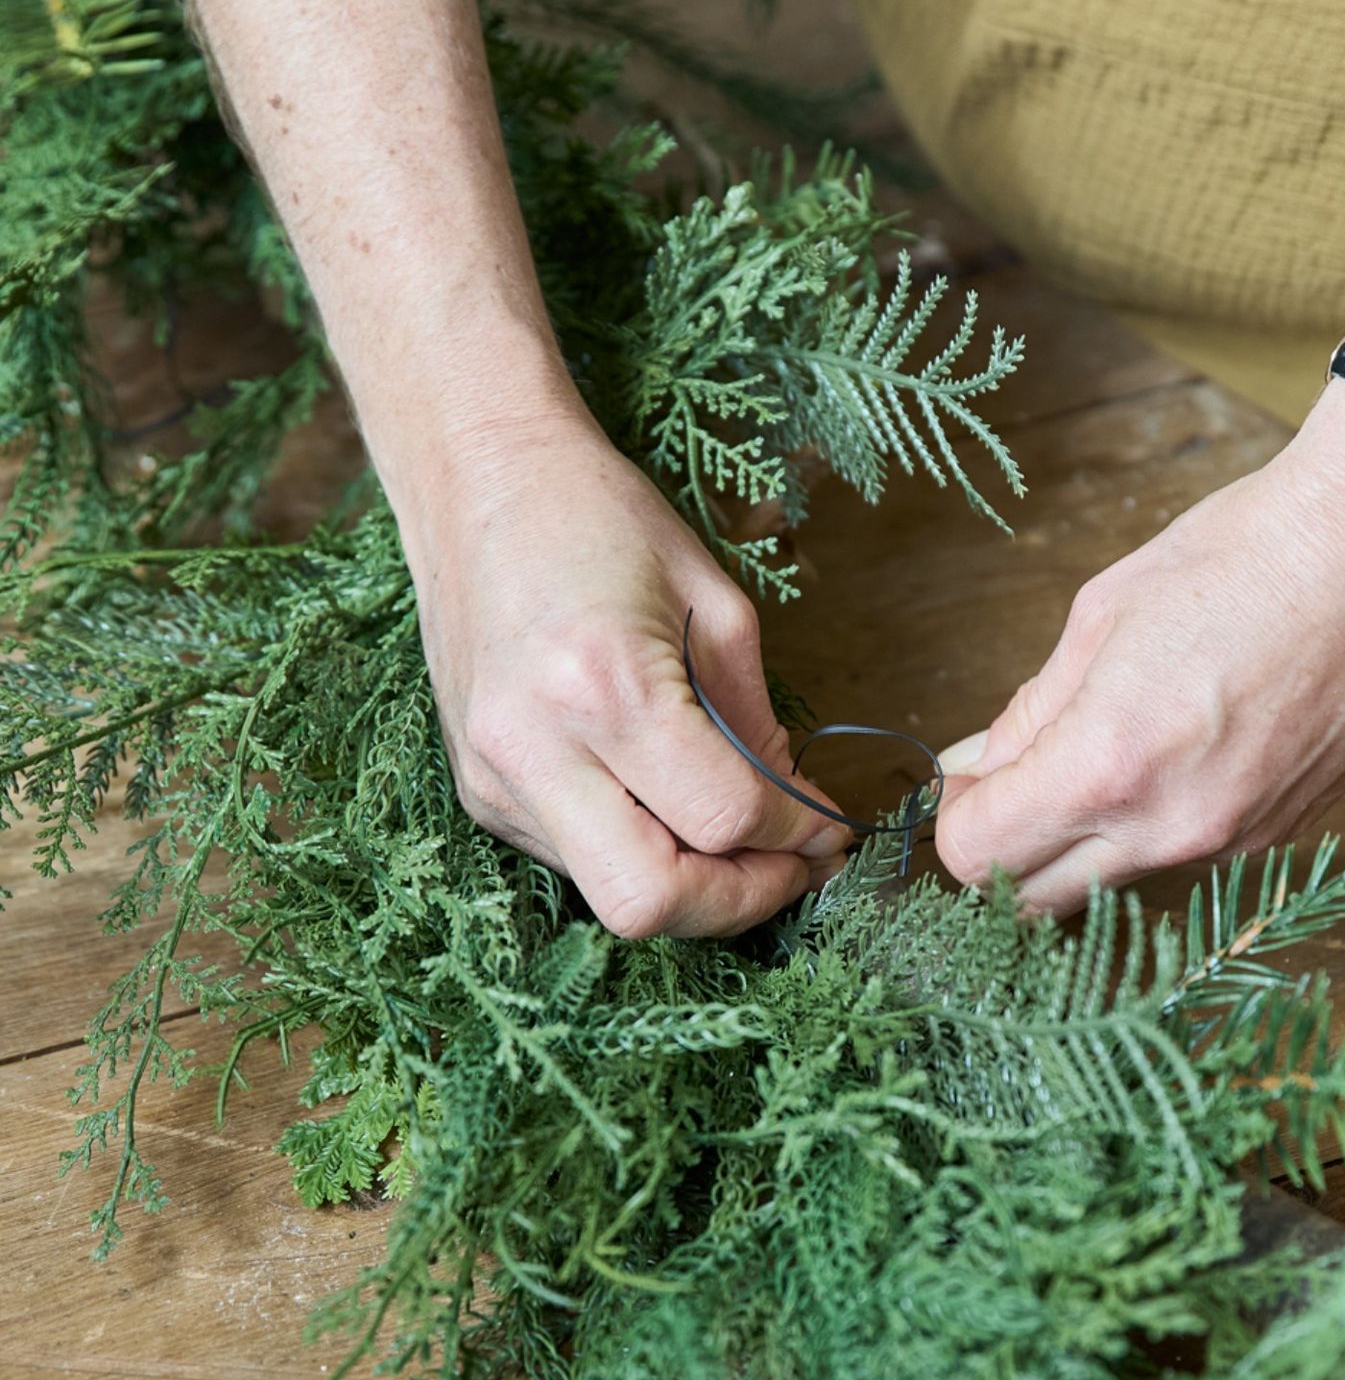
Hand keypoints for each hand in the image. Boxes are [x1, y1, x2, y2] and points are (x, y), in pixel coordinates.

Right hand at [395, 405, 849, 937]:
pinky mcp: (480, 792)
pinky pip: (579, 862)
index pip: (723, 815)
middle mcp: (534, 748)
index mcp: (603, 685)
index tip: (833, 827)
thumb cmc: (601, 519)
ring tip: (745, 841)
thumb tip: (799, 811)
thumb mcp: (716, 606)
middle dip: (741, 901)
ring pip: (611, 897)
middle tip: (794, 866)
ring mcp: (495, 779)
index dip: (798, 834)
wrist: (476, 478)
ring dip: (696, 889)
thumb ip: (759, 724)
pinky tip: (671, 806)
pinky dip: (644, 853)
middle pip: (649, 902)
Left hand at [933, 385, 1344, 912]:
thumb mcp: (1102, 616)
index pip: (977, 855)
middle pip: (1033, 900)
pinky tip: (1182, 748)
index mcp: (1109, 765)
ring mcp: (1234, 842)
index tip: (969, 779)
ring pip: (1112, 883)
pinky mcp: (1282, 837)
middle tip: (1013, 782)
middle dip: (1005, 850)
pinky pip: (1187, 860)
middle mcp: (1170, 827)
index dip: (955, 816)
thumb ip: (1030, 711)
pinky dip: (1157, 825)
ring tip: (1109, 747)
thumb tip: (975, 763)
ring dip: (1084, 839)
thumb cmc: (1245, 554)